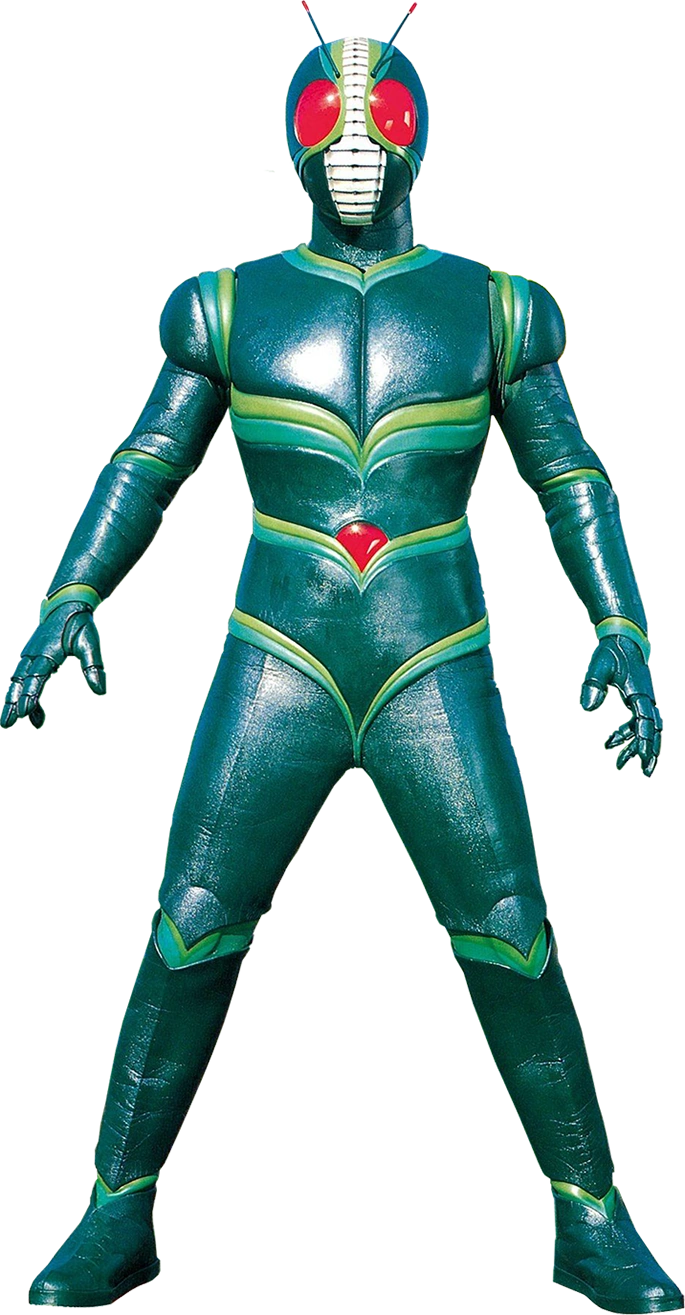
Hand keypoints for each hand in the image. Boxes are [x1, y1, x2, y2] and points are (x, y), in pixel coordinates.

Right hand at [1, 602, 105, 728]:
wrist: (66, 604)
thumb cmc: (79, 624)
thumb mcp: (89, 643)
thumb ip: (93, 666)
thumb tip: (100, 691)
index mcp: (47, 652)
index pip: (35, 678)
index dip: (29, 696)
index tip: (24, 713)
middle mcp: (33, 654)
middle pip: (19, 683)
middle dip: (12, 703)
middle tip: (8, 724)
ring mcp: (29, 655)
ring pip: (17, 681)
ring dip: (13, 701)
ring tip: (11, 722)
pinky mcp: (29, 656)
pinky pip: (22, 677)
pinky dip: (22, 693)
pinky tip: (29, 709)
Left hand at [580, 635, 661, 776]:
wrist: (623, 637)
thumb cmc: (611, 651)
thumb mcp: (600, 665)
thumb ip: (593, 685)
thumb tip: (587, 708)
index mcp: (640, 693)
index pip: (646, 722)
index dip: (644, 741)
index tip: (642, 758)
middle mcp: (646, 698)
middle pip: (653, 730)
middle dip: (649, 751)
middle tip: (645, 772)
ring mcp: (643, 699)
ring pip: (645, 729)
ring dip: (635, 746)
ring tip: (621, 764)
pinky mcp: (637, 699)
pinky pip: (636, 722)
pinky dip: (626, 734)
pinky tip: (611, 744)